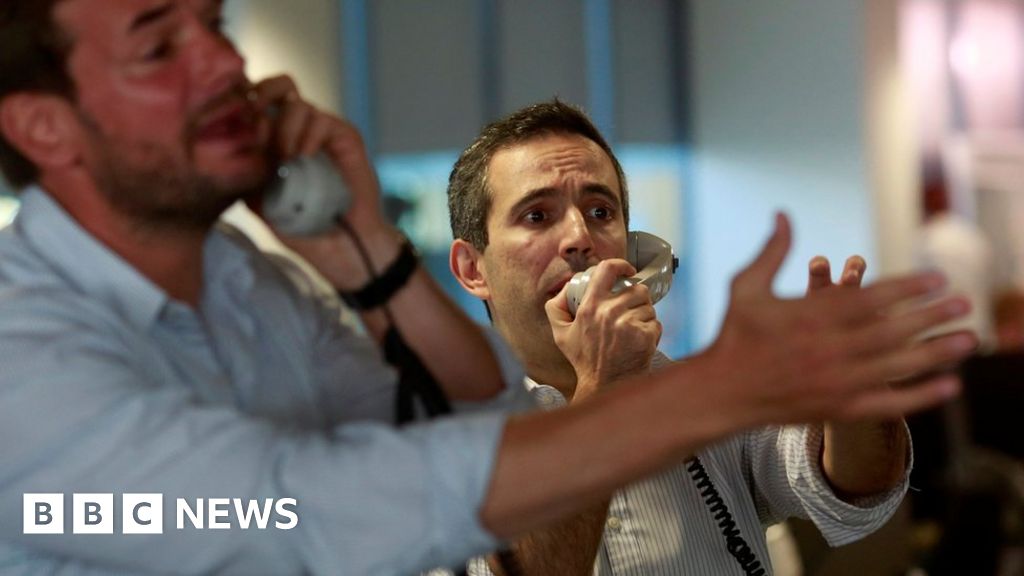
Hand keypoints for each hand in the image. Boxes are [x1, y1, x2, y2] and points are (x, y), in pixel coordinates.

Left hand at [248, 75, 398, 289]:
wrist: (341, 248)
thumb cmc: (302, 229)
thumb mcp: (260, 203)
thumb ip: (248, 172)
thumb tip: (238, 139)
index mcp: (274, 143)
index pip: (257, 105)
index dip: (243, 104)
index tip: (235, 123)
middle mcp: (297, 132)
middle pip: (279, 86)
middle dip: (263, 92)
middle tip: (255, 115)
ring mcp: (321, 135)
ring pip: (298, 104)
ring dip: (286, 128)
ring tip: (288, 159)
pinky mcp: (345, 138)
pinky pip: (322, 119)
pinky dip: (309, 134)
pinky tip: (305, 157)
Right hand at [545, 259, 661, 398]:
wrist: (605, 384)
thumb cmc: (585, 359)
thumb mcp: (560, 333)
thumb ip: (556, 306)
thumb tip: (568, 287)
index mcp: (590, 307)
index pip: (607, 270)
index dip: (620, 265)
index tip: (627, 270)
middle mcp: (609, 312)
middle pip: (636, 289)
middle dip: (635, 299)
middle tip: (629, 313)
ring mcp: (629, 324)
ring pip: (648, 305)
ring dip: (643, 314)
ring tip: (632, 329)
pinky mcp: (645, 336)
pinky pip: (655, 322)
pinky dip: (651, 330)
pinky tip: (639, 340)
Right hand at [702, 213, 975, 424]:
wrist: (723, 392)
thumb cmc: (735, 334)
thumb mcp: (746, 286)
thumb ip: (772, 251)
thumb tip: (783, 213)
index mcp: (809, 317)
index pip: (870, 299)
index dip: (908, 288)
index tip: (938, 278)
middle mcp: (828, 349)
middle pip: (892, 331)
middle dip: (931, 316)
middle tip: (965, 303)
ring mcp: (836, 382)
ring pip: (897, 366)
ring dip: (937, 352)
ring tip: (968, 339)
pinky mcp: (838, 409)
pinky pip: (889, 404)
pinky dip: (922, 397)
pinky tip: (951, 386)